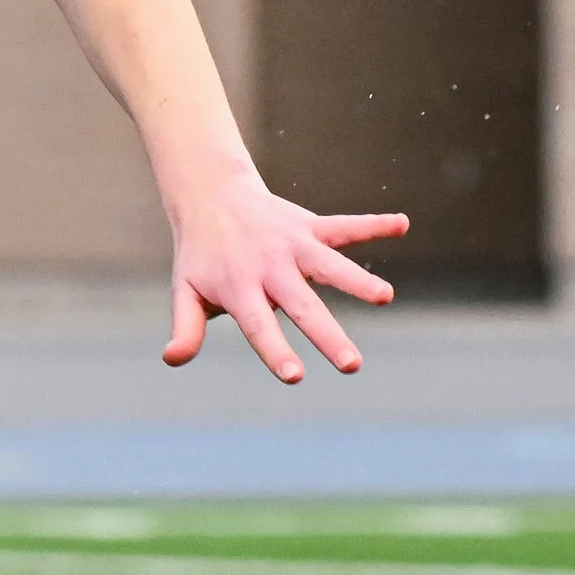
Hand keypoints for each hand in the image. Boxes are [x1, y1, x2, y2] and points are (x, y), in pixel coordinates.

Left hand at [163, 170, 408, 382]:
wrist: (210, 197)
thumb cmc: (200, 257)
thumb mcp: (185, 290)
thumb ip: (186, 327)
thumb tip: (172, 359)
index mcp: (239, 289)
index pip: (259, 326)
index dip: (275, 351)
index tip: (295, 377)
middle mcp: (269, 268)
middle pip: (302, 306)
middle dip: (328, 336)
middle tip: (352, 365)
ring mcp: (293, 245)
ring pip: (329, 265)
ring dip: (357, 280)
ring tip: (384, 297)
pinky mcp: (310, 226)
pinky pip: (344, 226)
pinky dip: (373, 225)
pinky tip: (402, 224)